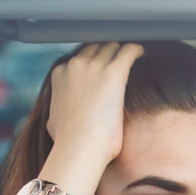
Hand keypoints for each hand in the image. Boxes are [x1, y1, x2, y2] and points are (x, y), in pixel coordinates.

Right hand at [46, 42, 144, 168]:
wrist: (79, 147)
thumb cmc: (68, 141)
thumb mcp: (54, 118)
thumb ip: (60, 106)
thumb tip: (60, 112)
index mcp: (61, 73)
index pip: (79, 57)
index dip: (92, 61)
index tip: (101, 67)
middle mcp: (75, 64)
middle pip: (96, 47)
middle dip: (107, 52)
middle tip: (119, 60)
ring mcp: (94, 67)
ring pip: (112, 47)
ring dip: (121, 51)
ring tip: (132, 57)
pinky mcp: (113, 73)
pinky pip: (129, 51)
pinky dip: (136, 50)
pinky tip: (142, 53)